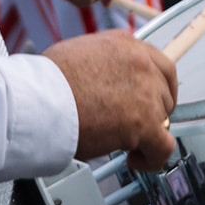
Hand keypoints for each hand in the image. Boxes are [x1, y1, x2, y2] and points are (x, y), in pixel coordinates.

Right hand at [43, 30, 177, 170]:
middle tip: (134, 123)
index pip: (158, 65)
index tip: (150, 99)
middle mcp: (141, 64)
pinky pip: (163, 147)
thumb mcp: (79, 53)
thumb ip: (103, 63)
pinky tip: (135, 159)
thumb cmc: (46, 81)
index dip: (155, 87)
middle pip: (164, 92)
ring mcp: (146, 93)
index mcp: (125, 45)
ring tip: (124, 143)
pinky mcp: (144, 123)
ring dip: (146, 134)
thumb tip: (105, 77)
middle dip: (151, 110)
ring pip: (163, 119)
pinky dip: (152, 158)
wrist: (40, 100)